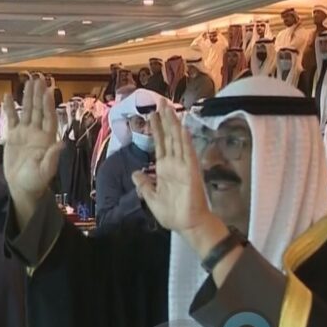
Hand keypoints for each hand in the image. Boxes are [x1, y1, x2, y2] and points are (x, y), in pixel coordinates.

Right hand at [2, 80, 63, 205]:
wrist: (21, 188)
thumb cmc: (35, 181)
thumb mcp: (45, 171)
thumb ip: (52, 157)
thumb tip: (61, 144)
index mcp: (47, 139)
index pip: (48, 118)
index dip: (48, 105)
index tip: (47, 91)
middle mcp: (37, 133)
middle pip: (38, 110)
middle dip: (38, 95)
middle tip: (38, 78)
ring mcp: (25, 133)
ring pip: (27, 111)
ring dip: (27, 97)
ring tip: (27, 81)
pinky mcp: (13, 136)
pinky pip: (12, 119)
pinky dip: (10, 108)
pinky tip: (8, 95)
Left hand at [131, 102, 214, 234]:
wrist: (187, 225)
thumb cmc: (172, 214)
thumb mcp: (151, 198)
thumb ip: (144, 184)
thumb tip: (135, 172)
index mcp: (164, 169)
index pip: (160, 144)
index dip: (156, 129)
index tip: (152, 114)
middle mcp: (174, 164)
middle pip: (169, 137)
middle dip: (165, 120)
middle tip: (160, 102)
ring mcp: (184, 166)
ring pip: (178, 141)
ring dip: (174, 124)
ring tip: (169, 108)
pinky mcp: (191, 171)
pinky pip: (188, 153)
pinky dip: (185, 141)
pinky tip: (182, 128)